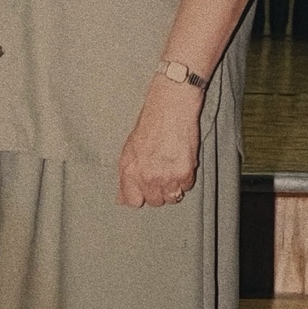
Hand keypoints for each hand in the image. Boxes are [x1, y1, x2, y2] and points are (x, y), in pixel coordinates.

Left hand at [117, 78, 202, 207]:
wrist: (171, 106)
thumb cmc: (150, 124)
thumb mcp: (129, 148)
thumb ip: (126, 175)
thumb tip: (120, 199)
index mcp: (130, 170)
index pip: (132, 202)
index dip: (140, 195)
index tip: (145, 188)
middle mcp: (146, 176)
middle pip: (154, 201)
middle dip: (158, 191)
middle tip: (162, 173)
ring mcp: (166, 176)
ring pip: (172, 197)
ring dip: (173, 187)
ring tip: (172, 168)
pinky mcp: (184, 172)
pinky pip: (187, 187)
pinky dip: (186, 178)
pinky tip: (182, 161)